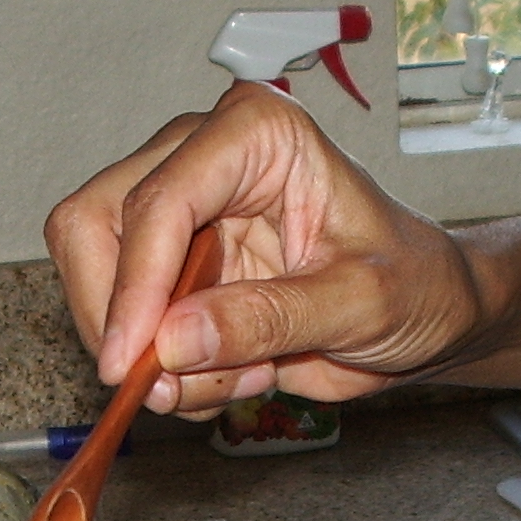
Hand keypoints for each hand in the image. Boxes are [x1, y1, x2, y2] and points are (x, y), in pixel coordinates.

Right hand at [44, 84, 482, 415]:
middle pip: (93, 225)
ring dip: (153, 355)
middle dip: (121, 319)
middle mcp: (202, 157)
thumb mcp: (359, 305)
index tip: (131, 363)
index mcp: (256, 134)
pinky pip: (125, 323)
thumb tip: (173, 341)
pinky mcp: (170, 266)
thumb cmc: (414, 282)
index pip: (159, 202)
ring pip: (96, 279)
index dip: (134, 287)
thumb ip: (268, 319)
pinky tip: (235, 372)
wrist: (427, 312)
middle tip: (169, 387)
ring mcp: (179, 212)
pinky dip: (167, 370)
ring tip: (241, 375)